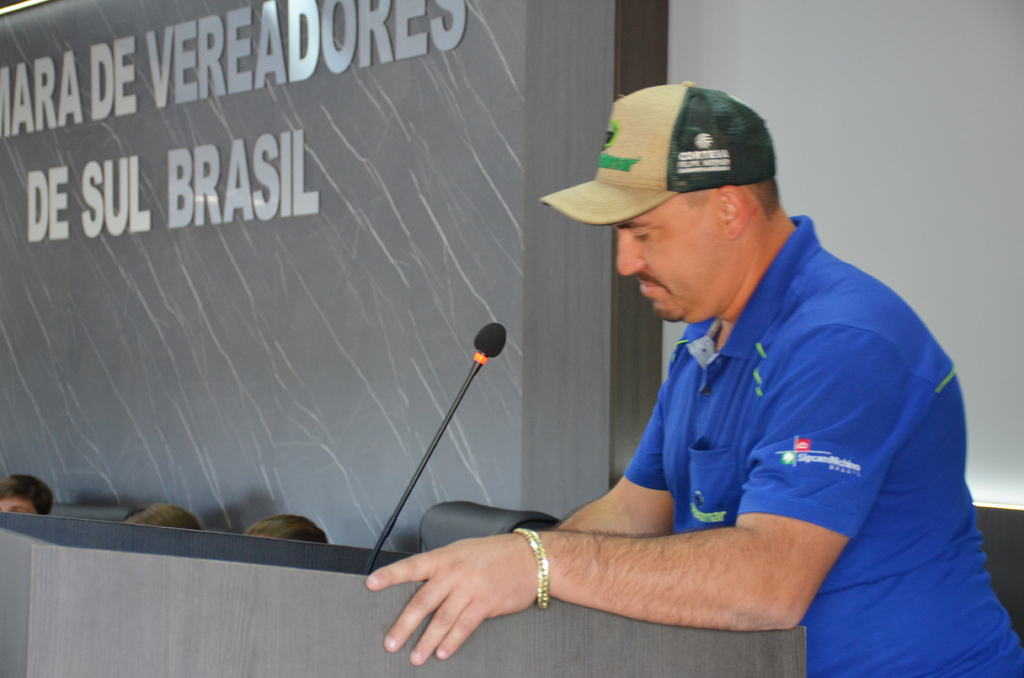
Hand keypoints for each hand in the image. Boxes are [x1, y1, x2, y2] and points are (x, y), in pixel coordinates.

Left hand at [365, 533, 538, 664]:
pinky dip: (451, 642)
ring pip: (442, 619)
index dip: (390, 575)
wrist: (530, 559)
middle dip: (404, 625)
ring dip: (427, 641)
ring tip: (416, 657)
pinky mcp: (485, 604)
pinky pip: (464, 626)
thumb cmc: (495, 554)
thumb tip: (419, 585)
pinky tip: (442, 652)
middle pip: (423, 601)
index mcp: (445, 557)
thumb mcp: (462, 551)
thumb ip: (442, 568)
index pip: (411, 566)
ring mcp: (470, 589)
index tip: (370, 583)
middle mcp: (454, 572)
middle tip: (391, 643)